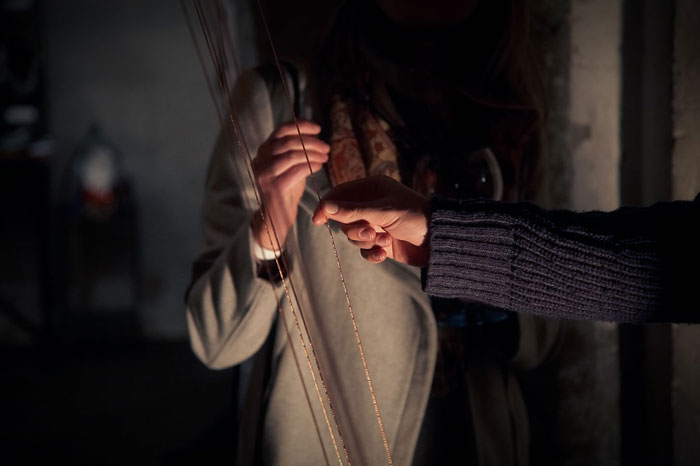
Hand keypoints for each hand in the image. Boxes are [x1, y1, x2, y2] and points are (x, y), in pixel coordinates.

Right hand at [252, 120, 328, 250]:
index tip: (318, 129)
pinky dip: (310, 165)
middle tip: (326, 147)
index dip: (301, 126)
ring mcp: (264, 174)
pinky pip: (295, 171)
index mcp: (263, 151)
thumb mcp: (290, 166)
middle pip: (289, 142)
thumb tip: (313, 136)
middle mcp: (260, 160)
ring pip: (292, 155)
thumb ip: (296, 151)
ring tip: (325, 157)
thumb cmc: (286, 191)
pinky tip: (318, 166)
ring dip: (313, 153)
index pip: (281, 130)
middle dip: (311, 142)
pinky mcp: (273, 187)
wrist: (276, 218)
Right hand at [312, 175, 429, 266]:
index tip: (317, 221)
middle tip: (371, 232)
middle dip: (355, 229)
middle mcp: (372, 205)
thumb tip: (326, 207)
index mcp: (372, 188)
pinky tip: (383, 253)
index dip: (326, 207)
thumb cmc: (416, 217)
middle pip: (344, 219)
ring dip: (366, 241)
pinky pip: (364, 251)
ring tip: (385, 240)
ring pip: (353, 237)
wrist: (439, 241)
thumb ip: (353, 211)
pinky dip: (371, 254)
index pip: (340, 195)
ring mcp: (376, 225)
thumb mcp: (383, 211)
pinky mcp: (381, 243)